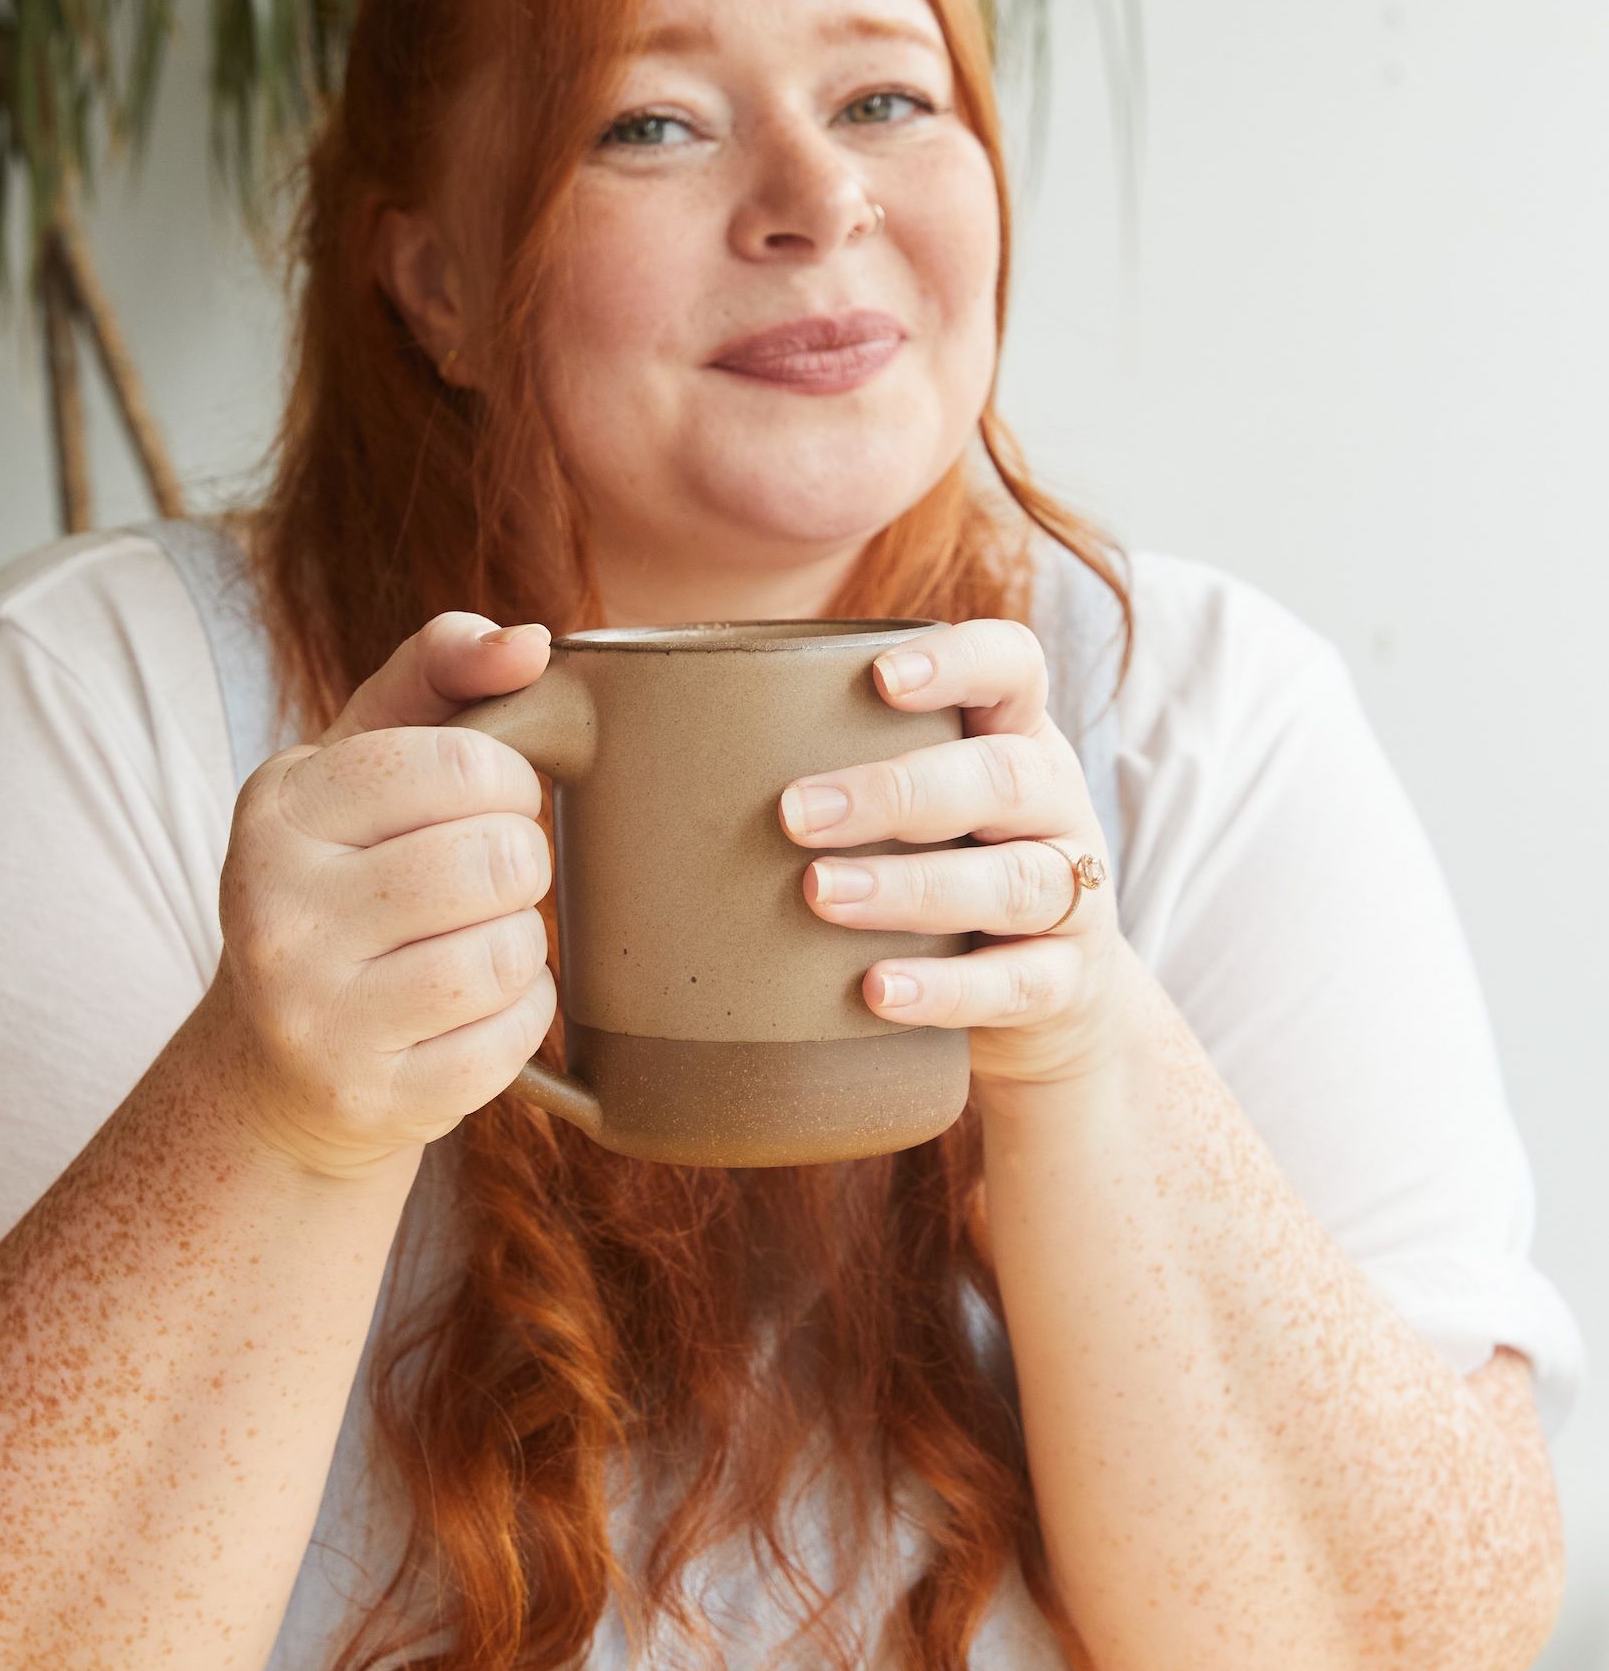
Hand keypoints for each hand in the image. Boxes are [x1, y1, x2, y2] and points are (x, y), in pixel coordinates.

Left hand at [776, 618, 1137, 1098]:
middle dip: (894, 791)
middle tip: (794, 813)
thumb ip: (804, 766)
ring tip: (819, 894)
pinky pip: (1018, 983)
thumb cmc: (931, 875)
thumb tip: (599, 729)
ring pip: (1015, 880)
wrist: (1042, 1009)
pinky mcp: (1065, 985)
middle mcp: (1053, 806)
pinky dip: (946, 989)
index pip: (1012, 667)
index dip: (957, 661)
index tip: (878, 677)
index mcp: (1010, 738)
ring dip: (910, 887)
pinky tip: (879, 991)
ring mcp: (1072, 896)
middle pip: (1000, 777)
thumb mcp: (899, 811)